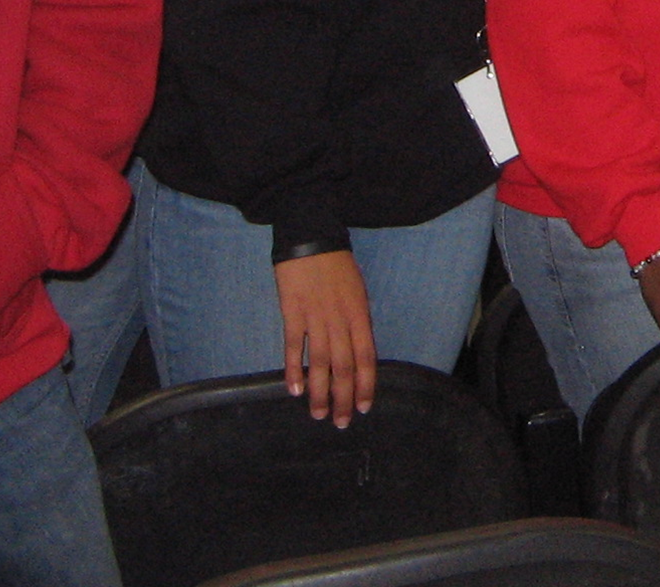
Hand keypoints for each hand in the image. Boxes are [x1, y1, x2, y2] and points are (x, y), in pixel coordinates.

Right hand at [274, 250, 376, 426]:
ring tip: (318, 414)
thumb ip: (358, 322)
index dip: (365, 385)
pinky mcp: (292, 313)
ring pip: (320, 362)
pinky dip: (294, 369)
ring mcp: (316, 317)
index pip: (366, 357)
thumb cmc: (338, 265)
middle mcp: (340, 320)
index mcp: (360, 314)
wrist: (312, 238)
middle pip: (344, 366)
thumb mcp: (358, 292)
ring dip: (319, 391)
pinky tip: (295, 390)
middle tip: (340, 422)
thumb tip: (358, 352)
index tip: (363, 407)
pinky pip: (294, 347)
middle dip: (343, 397)